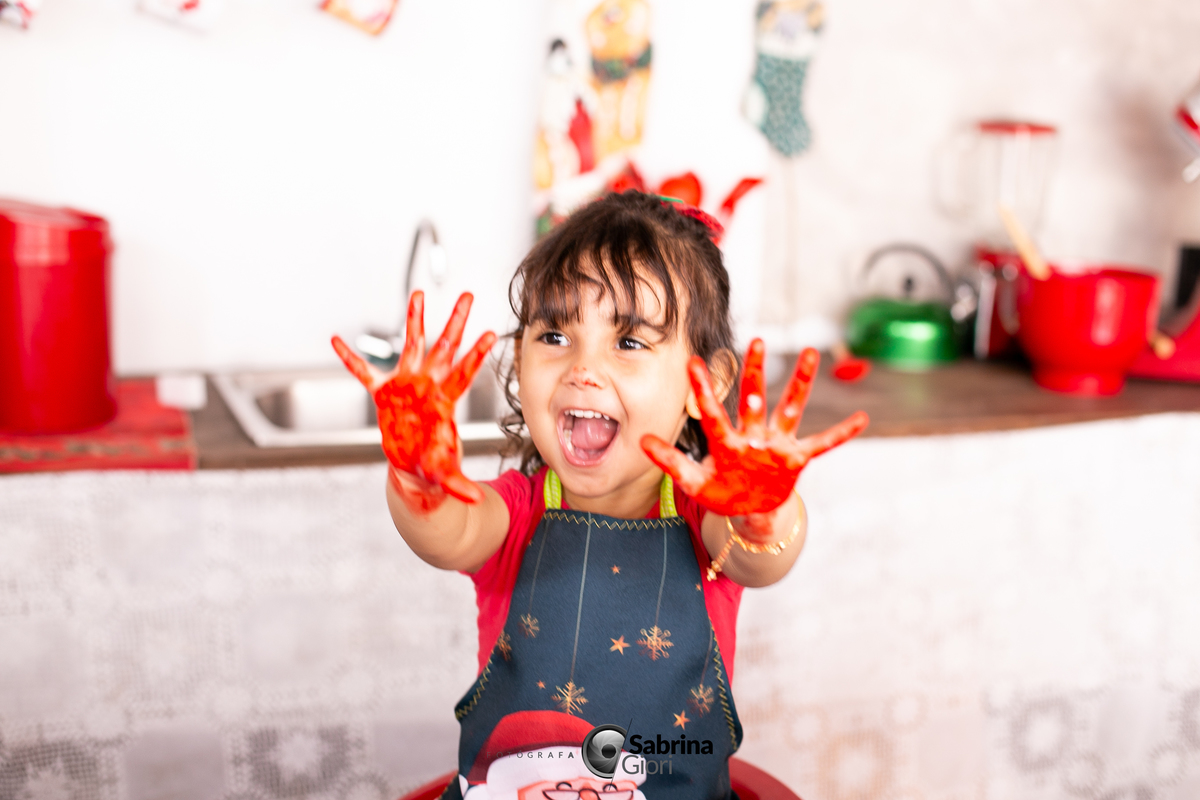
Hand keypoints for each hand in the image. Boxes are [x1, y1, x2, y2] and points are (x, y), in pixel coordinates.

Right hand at [332, 291, 496, 512]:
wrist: (414, 467)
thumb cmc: (434, 466)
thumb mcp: (446, 476)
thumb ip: (458, 486)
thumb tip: (473, 500)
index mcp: (444, 402)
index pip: (464, 374)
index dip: (475, 355)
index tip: (490, 334)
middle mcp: (428, 385)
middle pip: (444, 347)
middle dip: (455, 322)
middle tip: (467, 295)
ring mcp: (406, 386)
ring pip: (411, 346)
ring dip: (414, 320)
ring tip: (419, 294)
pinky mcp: (383, 394)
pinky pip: (363, 373)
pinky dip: (349, 359)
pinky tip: (336, 341)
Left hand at [640, 341, 867, 536]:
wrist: (750, 510)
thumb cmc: (722, 491)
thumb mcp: (695, 482)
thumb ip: (670, 462)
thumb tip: (640, 442)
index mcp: (727, 443)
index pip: (713, 413)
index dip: (703, 390)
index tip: (693, 362)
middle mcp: (753, 436)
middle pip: (755, 400)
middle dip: (757, 373)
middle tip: (757, 342)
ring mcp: (777, 445)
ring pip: (790, 410)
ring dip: (801, 385)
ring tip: (811, 354)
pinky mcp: (796, 459)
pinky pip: (823, 444)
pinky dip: (842, 433)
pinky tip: (862, 419)